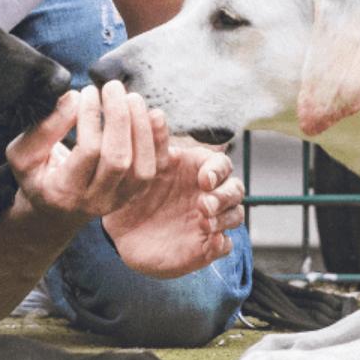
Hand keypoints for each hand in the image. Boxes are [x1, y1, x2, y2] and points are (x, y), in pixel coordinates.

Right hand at [5, 82, 170, 220]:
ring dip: (141, 127)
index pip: (88, 151)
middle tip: (112, 87)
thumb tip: (74, 98)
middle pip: (118, 159)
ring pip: (142, 167)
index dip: (91, 116)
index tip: (87, 91)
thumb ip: (44, 128)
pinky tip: (153, 114)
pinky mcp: (134, 194)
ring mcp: (118, 200)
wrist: (54, 211)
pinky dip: (158, 140)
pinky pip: (155, 168)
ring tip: (131, 98)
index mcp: (62, 192)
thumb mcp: (23, 154)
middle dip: (119, 117)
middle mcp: (94, 201)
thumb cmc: (37, 175)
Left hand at [101, 139, 244, 279]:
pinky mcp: (206, 247)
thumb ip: (152, 144)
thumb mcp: (142, 168)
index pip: (222, 165)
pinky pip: (225, 245)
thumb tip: (155, 113)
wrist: (123, 230)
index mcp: (198, 171)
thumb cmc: (137, 193)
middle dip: (225, 196)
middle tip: (204, 204)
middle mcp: (210, 195)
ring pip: (236, 216)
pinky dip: (222, 244)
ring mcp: (211, 221)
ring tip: (204, 222)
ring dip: (225, 219)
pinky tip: (211, 243)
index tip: (204, 179)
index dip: (218, 171)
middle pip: (236, 190)